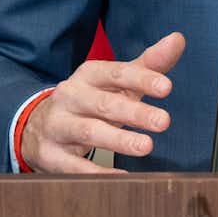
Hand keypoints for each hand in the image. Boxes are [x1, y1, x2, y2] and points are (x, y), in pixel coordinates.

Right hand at [20, 32, 184, 172]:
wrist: (39, 126)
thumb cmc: (90, 102)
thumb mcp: (117, 83)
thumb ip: (149, 64)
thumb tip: (178, 40)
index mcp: (87, 76)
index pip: (116, 74)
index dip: (141, 79)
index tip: (166, 87)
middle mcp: (69, 97)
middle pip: (103, 104)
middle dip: (134, 113)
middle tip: (163, 122)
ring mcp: (57, 125)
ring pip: (87, 132)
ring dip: (117, 140)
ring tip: (145, 146)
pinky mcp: (50, 154)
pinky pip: (73, 165)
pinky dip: (95, 172)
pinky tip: (121, 176)